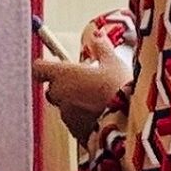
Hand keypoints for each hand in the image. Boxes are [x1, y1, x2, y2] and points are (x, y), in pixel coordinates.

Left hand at [31, 16, 133, 142]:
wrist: (132, 124)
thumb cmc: (121, 90)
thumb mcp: (114, 63)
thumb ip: (101, 48)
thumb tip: (96, 36)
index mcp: (63, 74)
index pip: (38, 68)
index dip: (44, 67)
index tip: (54, 66)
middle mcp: (60, 95)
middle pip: (52, 89)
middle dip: (65, 87)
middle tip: (85, 84)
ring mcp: (67, 116)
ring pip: (65, 108)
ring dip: (76, 105)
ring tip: (99, 102)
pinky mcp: (77, 135)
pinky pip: (76, 125)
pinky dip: (85, 122)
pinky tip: (103, 118)